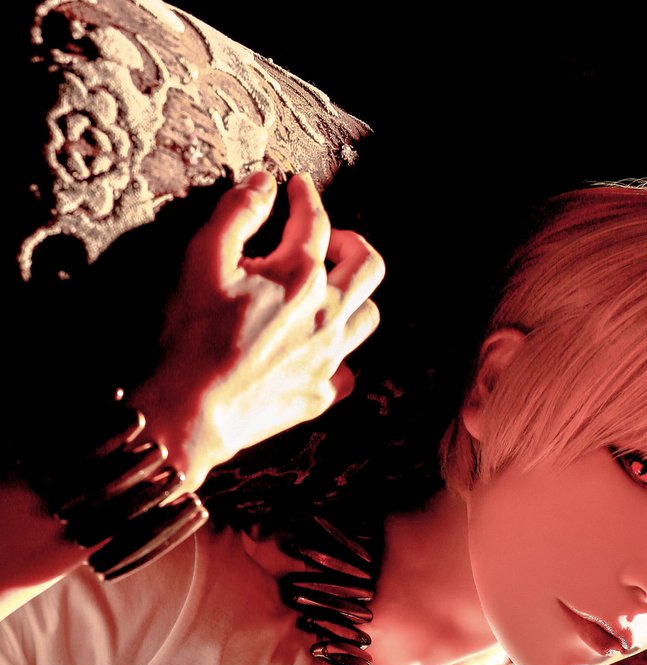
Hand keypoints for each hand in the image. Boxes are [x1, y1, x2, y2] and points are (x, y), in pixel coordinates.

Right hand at [134, 172, 383, 491]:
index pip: (315, 221)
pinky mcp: (320, 393)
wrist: (192, 413)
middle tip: (330, 240)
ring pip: (367, 316)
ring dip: (353, 297)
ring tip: (329, 293)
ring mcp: (328, 358)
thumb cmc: (193, 336)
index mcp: (299, 276)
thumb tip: (263, 183)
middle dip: (351, 242)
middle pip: (367, 265)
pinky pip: (347, 371)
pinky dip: (339, 356)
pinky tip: (320, 352)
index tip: (298, 187)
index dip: (306, 196)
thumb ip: (236, 213)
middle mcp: (326, 315)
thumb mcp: (203, 260)